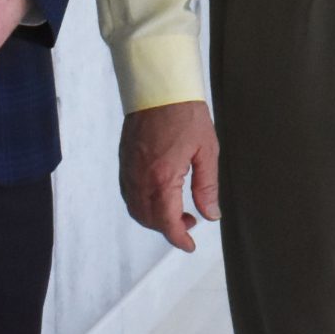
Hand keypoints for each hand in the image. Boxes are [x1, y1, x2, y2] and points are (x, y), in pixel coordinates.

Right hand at [120, 100, 220, 251]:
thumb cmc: (186, 114)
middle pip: (149, 219)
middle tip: (190, 222)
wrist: (159, 88)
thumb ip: (207, 187)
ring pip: (136, 209)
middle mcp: (140, 179)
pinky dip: (142, 204)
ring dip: (154, 218)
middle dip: (168, 228)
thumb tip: (210, 215)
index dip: (179, 238)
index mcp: (162, 178)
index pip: (166, 222)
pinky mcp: (124, 162)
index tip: (190, 245)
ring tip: (177, 210)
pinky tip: (159, 195)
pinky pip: (128, 194)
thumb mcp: (206, 150)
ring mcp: (129, 171)